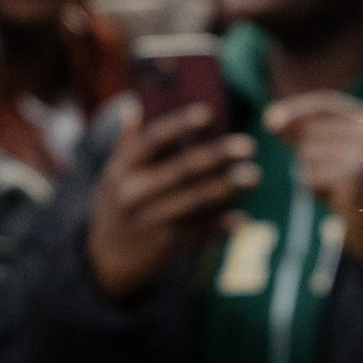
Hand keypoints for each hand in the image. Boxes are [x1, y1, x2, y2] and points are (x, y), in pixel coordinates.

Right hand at [83, 104, 254, 301]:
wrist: (108, 258)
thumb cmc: (120, 202)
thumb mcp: (114, 172)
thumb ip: (129, 140)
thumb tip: (138, 103)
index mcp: (123, 168)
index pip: (151, 140)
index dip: (179, 125)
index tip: (208, 113)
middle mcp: (135, 194)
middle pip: (181, 171)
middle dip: (217, 157)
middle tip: (248, 146)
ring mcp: (151, 222)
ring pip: (195, 202)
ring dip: (227, 189)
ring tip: (254, 177)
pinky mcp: (167, 246)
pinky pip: (200, 233)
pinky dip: (221, 226)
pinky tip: (242, 217)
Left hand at [266, 94, 362, 267]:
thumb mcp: (352, 158)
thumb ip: (319, 135)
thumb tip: (272, 120)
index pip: (328, 104)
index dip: (297, 110)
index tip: (269, 121)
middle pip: (311, 133)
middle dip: (310, 158)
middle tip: (338, 182)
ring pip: (306, 156)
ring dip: (314, 179)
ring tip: (343, 193)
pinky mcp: (354, 177)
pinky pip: (310, 179)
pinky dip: (318, 194)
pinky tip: (341, 203)